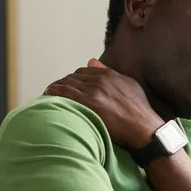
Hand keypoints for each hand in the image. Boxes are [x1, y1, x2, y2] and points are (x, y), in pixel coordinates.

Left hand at [44, 59, 163, 149]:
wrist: (144, 128)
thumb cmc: (139, 111)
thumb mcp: (129, 86)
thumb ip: (110, 73)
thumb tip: (91, 61)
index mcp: (109, 75)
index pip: (84, 71)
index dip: (74, 79)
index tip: (69, 86)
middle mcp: (100, 79)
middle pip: (73, 77)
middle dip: (63, 83)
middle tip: (56, 92)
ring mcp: (93, 91)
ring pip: (67, 84)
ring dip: (56, 88)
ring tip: (49, 95)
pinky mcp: (88, 103)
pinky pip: (64, 93)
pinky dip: (53, 93)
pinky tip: (47, 96)